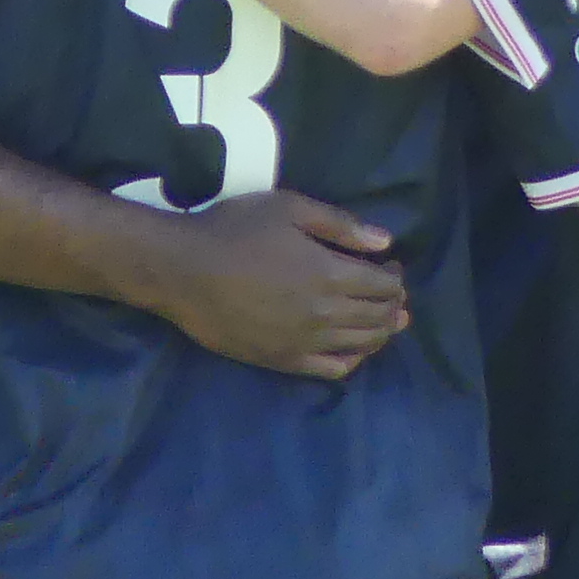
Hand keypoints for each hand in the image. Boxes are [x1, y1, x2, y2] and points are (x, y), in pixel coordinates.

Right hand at [129, 188, 411, 381]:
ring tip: (385, 322)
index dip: (395, 277)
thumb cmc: (234, 230)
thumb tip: (385, 243)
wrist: (182, 271)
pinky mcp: (284, 361)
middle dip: (393, 305)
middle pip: (377, 318)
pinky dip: (353, 360)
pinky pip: (332, 370)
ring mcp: (305, 343)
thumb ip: (340, 226)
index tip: (391, 266)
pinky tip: (354, 350)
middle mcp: (325, 314)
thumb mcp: (289, 208)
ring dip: (381, 333)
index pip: (383, 285)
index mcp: (330, 274)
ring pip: (361, 345)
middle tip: (393, 294)